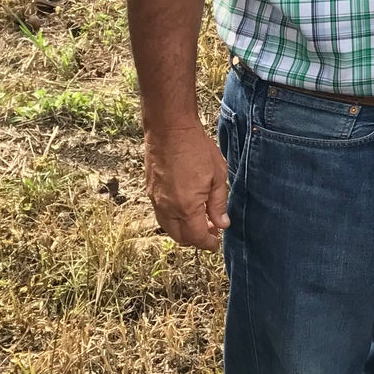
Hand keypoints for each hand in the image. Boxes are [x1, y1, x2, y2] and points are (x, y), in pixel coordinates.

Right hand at [143, 123, 229, 250]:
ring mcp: (156, 200)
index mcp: (186, 207)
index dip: (208, 243)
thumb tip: (222, 224)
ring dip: (183, 230)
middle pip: (180, 237)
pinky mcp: (151, 191)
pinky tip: (186, 208)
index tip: (216, 243)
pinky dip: (174, 219)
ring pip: (168, 227)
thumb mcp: (218, 176)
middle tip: (211, 231)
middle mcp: (168, 208)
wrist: (170, 130)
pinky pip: (161, 215)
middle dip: (196, 239)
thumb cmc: (197, 150)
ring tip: (200, 220)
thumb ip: (218, 204)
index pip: (196, 237)